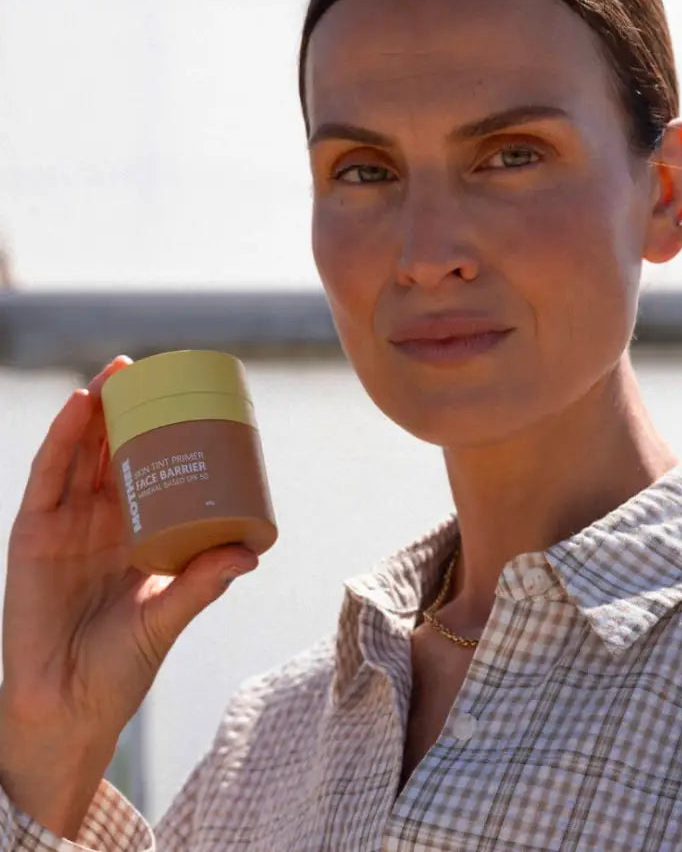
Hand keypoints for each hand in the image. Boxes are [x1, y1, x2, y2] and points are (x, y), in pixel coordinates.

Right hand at [0, 355, 258, 832]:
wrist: (68, 710)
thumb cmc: (120, 667)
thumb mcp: (168, 616)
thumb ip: (202, 584)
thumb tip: (251, 551)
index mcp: (130, 534)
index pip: (143, 470)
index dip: (156, 434)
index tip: (184, 398)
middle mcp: (95, 522)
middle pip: (108, 451)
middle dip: (124, 409)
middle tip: (147, 369)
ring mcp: (62, 526)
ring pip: (78, 454)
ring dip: (94, 410)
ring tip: (117, 373)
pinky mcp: (32, 537)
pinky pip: (47, 479)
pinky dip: (61, 440)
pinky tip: (79, 406)